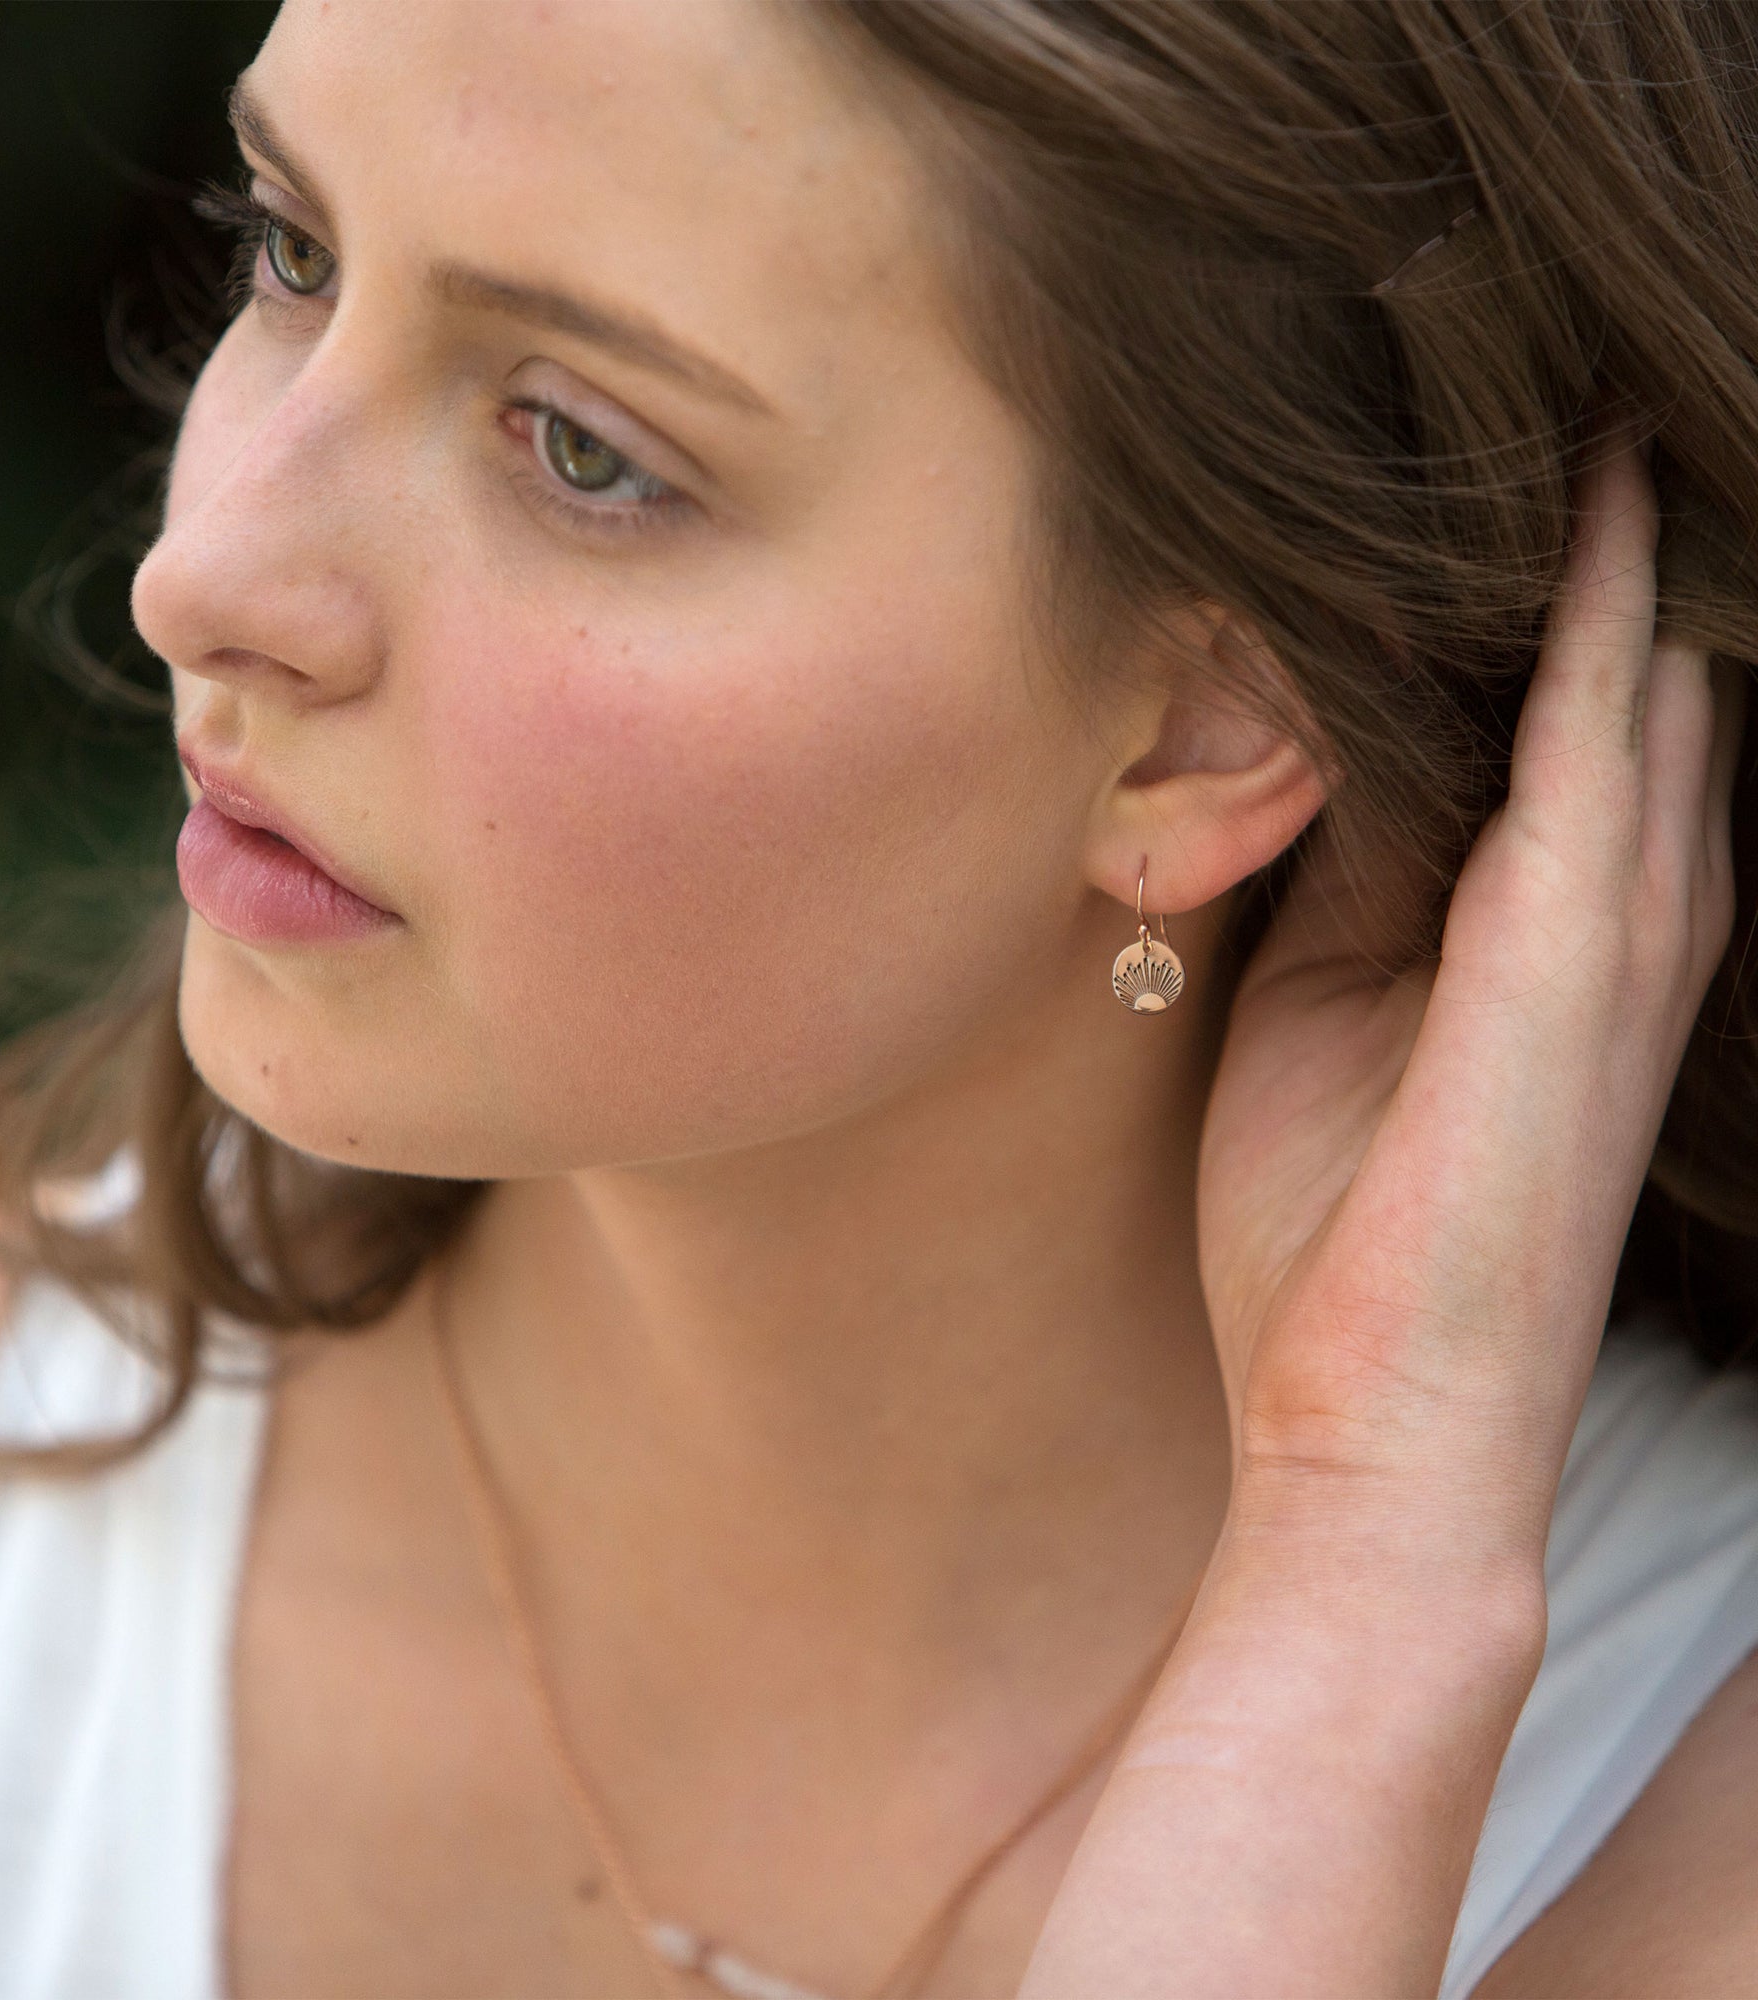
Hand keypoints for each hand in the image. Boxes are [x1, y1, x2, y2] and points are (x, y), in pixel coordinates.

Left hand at [1019, 436, 1743, 1999]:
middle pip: (1632, 670)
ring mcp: (1612, 932)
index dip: (1550, 576)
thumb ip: (1344, 866)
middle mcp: (1616, 910)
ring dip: (1618, 535)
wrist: (1373, 1421)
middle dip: (1610, 528)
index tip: (1508, 436)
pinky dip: (1593, 621)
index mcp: (1547, 927)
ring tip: (1595, 383)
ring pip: (1635, 679)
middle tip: (1575, 354)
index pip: (1569, 708)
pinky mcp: (1567, 962)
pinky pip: (1593, 745)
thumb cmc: (1336, 1228)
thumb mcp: (1317, 1005)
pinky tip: (1592, 503)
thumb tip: (1311, 735)